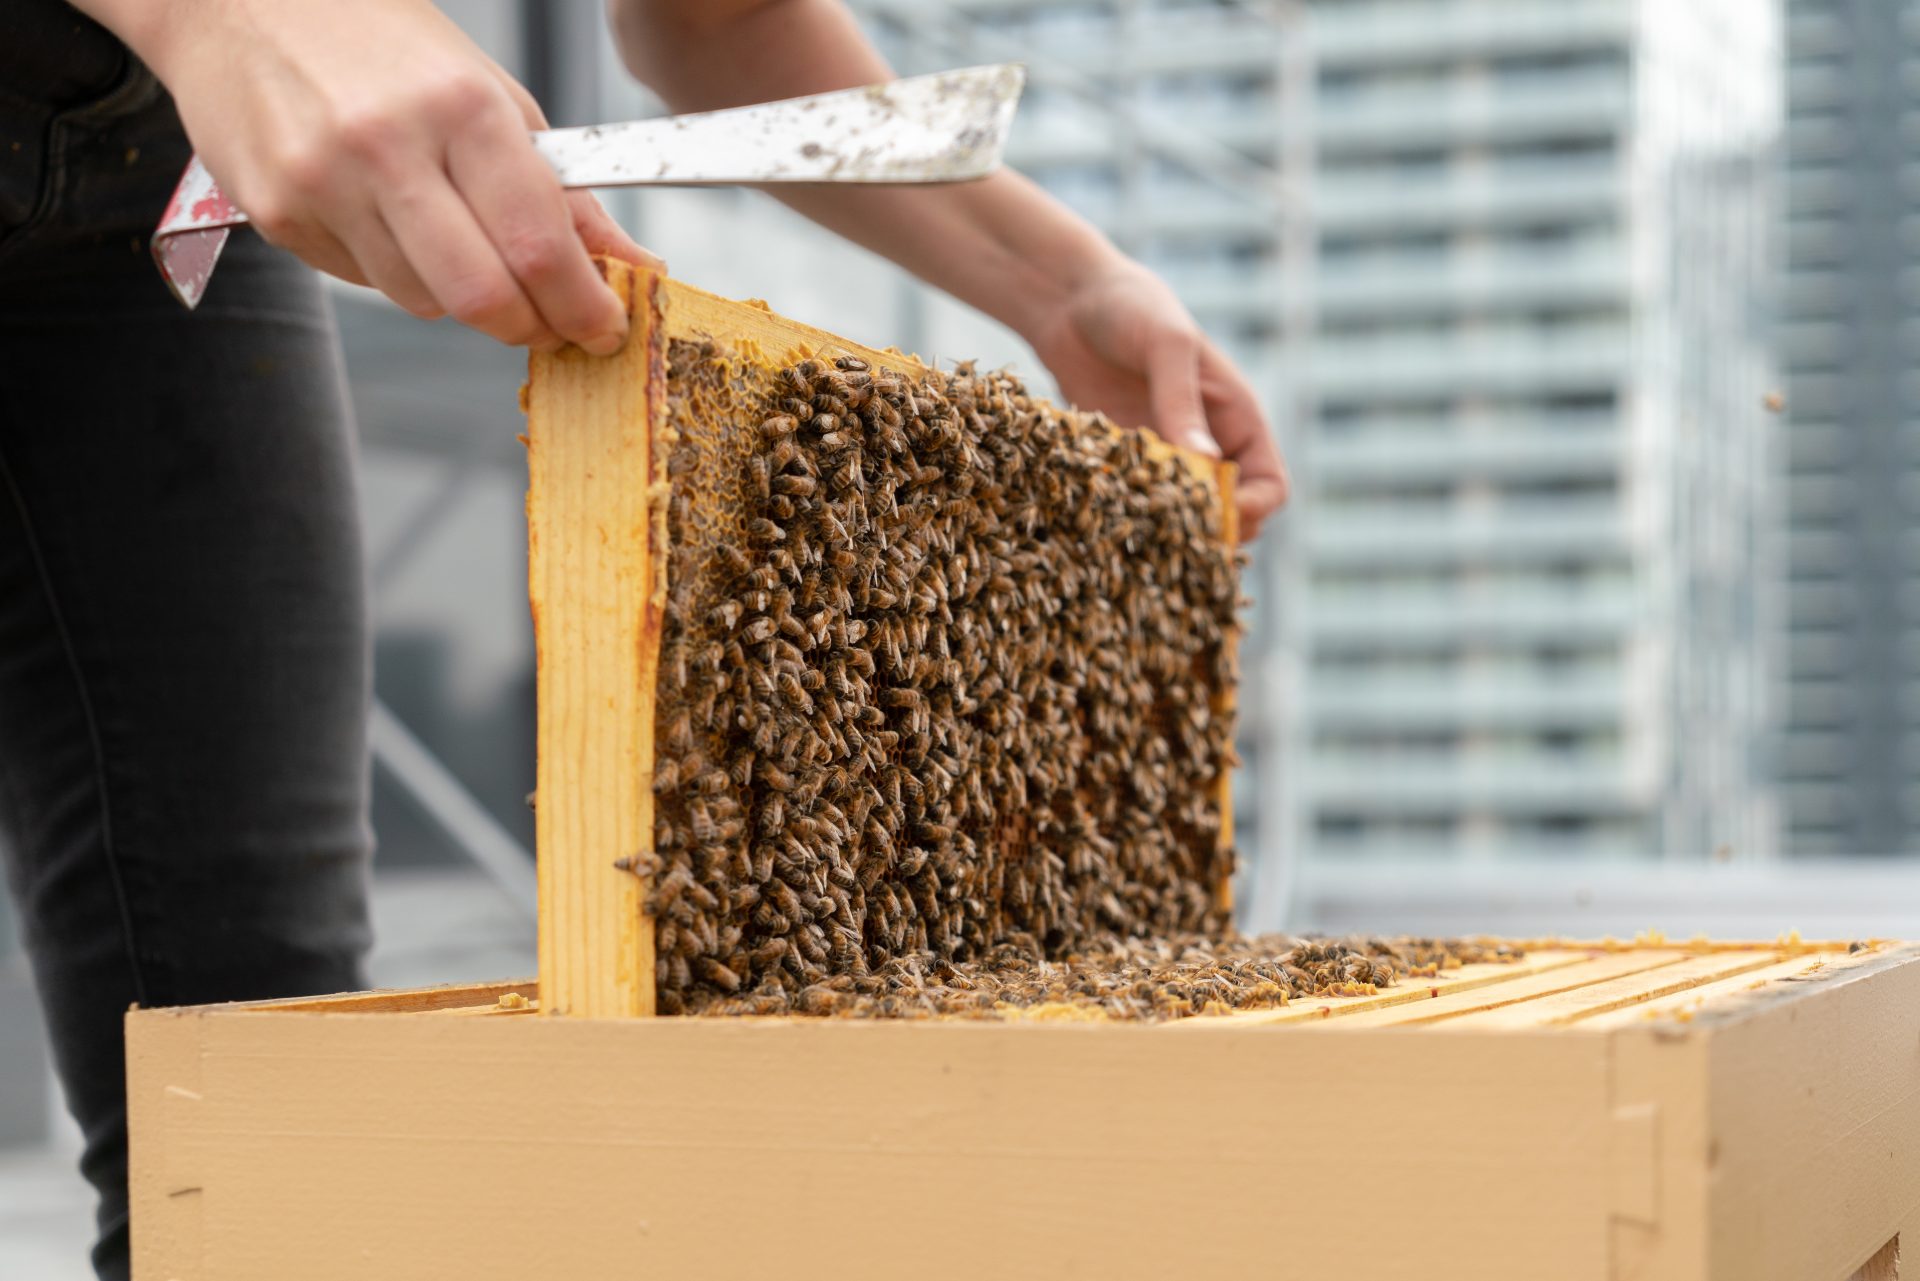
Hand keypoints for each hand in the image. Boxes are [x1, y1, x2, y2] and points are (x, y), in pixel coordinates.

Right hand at [134, 0, 656, 351]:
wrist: (239, 1)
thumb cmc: (380, 43)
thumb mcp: (489, 94)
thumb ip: (563, 192)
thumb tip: (633, 268)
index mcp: (461, 106)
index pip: (538, 243)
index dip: (581, 306)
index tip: (602, 328)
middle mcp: (387, 145)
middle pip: (482, 297)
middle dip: (530, 328)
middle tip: (548, 325)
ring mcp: (323, 182)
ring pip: (422, 302)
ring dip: (460, 298)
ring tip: (456, 242)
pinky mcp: (276, 212)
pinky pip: (364, 283)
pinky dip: (396, 272)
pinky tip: (385, 217)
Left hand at [1024, 262, 1289, 540]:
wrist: (1071, 300)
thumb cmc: (1132, 309)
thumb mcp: (1165, 347)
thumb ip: (1181, 403)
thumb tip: (1206, 465)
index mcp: (1238, 419)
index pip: (1270, 486)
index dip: (1250, 510)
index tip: (1211, 517)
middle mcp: (1209, 445)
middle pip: (1232, 514)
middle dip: (1210, 531)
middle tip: (1171, 538)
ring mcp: (1166, 457)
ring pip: (1182, 516)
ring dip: (1166, 529)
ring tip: (1135, 529)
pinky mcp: (1125, 462)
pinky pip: (1136, 502)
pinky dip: (1128, 514)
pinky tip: (1102, 514)